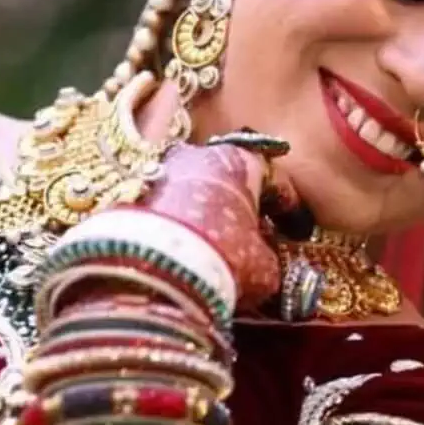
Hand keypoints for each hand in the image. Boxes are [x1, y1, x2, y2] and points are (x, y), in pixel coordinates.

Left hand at [133, 139, 303, 310]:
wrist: (150, 271)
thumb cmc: (220, 258)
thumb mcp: (264, 267)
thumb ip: (271, 259)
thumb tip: (268, 265)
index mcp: (240, 158)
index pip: (273, 179)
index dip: (287, 207)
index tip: (295, 228)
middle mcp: (197, 153)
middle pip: (227, 180)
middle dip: (239, 208)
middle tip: (252, 239)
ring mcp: (158, 170)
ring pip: (192, 191)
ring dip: (204, 215)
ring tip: (213, 249)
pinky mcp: (128, 192)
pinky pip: (162, 207)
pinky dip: (174, 225)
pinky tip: (180, 252)